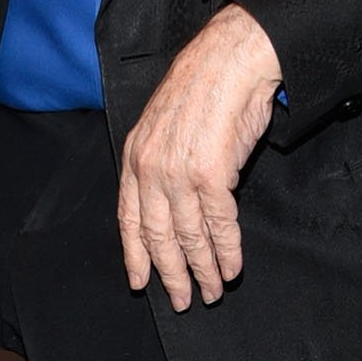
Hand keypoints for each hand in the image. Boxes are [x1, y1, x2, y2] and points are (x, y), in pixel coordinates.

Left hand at [118, 4, 282, 308]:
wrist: (232, 59)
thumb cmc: (206, 87)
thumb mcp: (165, 124)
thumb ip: (162, 161)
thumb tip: (173, 198)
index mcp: (136, 156)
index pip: (128, 218)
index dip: (135, 255)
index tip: (140, 282)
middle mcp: (150, 168)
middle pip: (156, 236)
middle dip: (170, 274)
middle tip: (182, 300)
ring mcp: (178, 173)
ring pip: (188, 237)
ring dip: (203, 270)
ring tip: (213, 291)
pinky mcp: (210, 175)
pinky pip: (218, 225)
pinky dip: (227, 250)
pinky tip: (232, 266)